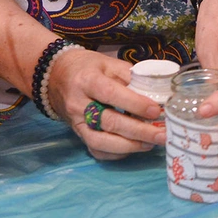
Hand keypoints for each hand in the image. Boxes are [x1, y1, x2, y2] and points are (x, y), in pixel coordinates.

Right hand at [44, 48, 165, 158]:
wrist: (55, 76)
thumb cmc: (88, 67)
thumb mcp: (109, 63)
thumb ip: (131, 76)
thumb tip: (157, 91)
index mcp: (88, 81)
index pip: (111, 94)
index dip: (134, 104)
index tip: (156, 111)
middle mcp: (78, 104)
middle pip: (108, 122)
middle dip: (139, 131)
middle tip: (162, 135)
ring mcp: (76, 122)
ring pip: (100, 142)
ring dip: (129, 146)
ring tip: (151, 144)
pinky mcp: (77, 134)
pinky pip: (95, 150)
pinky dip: (116, 153)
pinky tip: (134, 148)